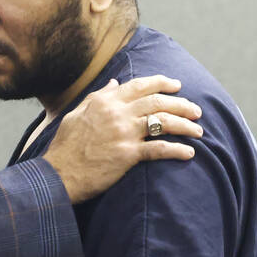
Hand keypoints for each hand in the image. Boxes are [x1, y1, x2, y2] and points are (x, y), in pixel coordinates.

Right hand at [42, 75, 202, 202]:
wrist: (58, 174)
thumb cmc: (65, 146)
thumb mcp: (77, 113)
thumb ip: (98, 96)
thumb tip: (114, 83)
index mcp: (105, 101)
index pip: (140, 85)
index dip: (162, 82)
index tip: (177, 85)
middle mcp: (117, 113)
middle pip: (158, 102)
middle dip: (182, 104)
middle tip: (196, 110)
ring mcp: (124, 133)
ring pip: (163, 122)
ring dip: (185, 125)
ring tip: (199, 130)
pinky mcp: (128, 155)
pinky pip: (159, 149)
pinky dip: (177, 150)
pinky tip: (189, 152)